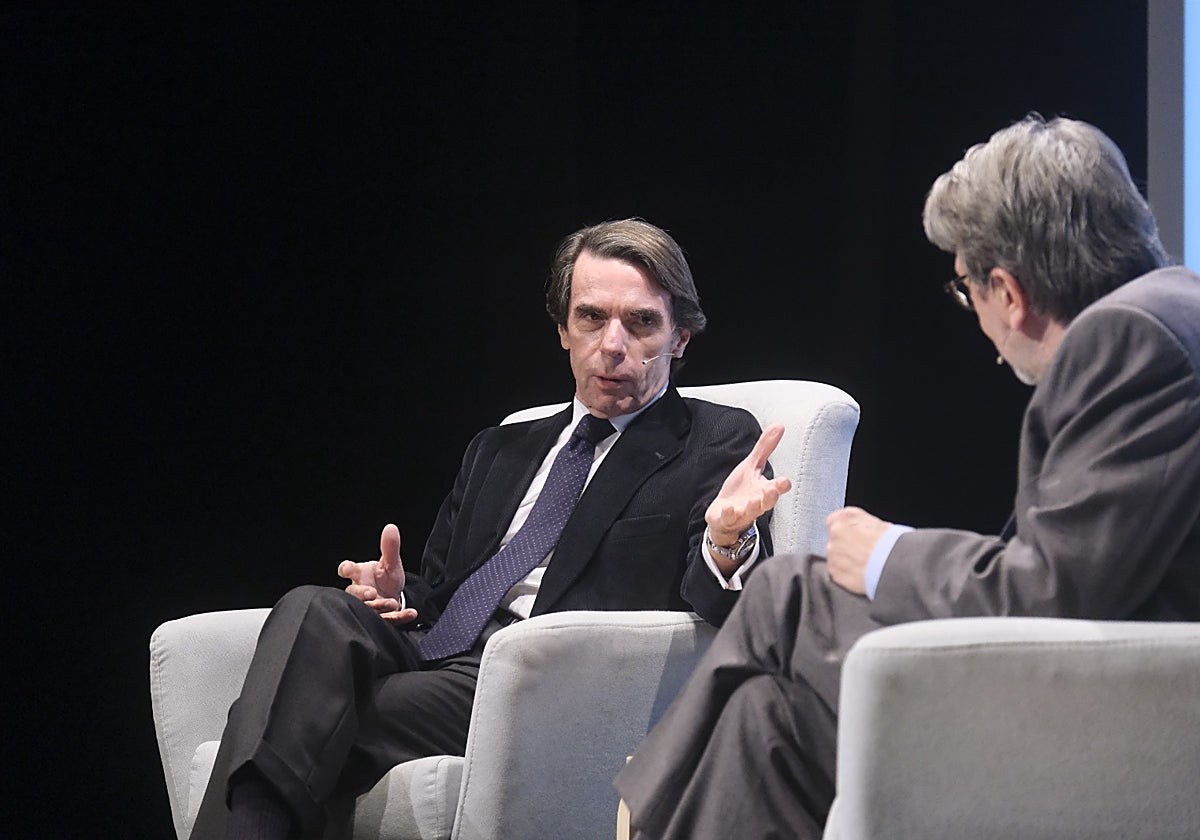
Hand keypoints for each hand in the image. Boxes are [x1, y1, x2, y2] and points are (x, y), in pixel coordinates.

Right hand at [337, 524, 417, 622]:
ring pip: (368, 608)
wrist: (394, 597)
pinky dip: (401, 617)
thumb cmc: (386, 579)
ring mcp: (370, 607)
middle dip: (362, 594)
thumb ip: (390, 547)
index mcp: (360, 575)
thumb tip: (391, 527)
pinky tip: (412, 613)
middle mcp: (361, 591)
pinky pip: (390, 619)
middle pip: (354, 593)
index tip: (347, 569)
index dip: (346, 569)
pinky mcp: (382, 618)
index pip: (348, 569)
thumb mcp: (391, 563)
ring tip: (392, 603)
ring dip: (379, 607)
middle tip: (372, 593)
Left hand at [705, 424, 792, 569]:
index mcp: (763, 490)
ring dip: (752, 507)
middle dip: (770, 497)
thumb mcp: (751, 466)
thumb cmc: (741, 490)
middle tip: (773, 490)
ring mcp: (741, 513)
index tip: (785, 482)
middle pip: (766, 502)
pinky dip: (729, 514)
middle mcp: (756, 503)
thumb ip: (765, 448)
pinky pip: (729, 518)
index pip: (776, 488)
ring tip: (753, 501)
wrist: (723, 515)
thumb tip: (779, 426)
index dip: (781, 485)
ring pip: (750, 512)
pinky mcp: (726, 519)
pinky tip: (729, 508)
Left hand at [825, 506, 889, 594]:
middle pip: (836, 540)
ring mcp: (833, 553)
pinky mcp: (835, 572)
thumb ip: (862, 526)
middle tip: (864, 553)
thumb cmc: (892, 543)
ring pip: (836, 557)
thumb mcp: (879, 524)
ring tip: (866, 565)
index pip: (835, 520)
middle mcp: (835, 533)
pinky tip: (862, 574)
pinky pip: (838, 572)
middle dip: (847, 547)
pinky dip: (847, 574)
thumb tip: (863, 532)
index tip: (853, 536)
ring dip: (847, 561)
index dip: (846, 530)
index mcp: (845, 517)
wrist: (894, 564)